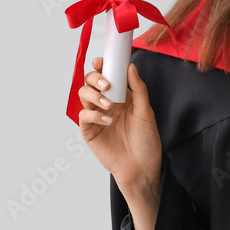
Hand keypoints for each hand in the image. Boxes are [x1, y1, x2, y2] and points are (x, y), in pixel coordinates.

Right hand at [77, 58, 162, 195]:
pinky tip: (108, 120)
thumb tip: (130, 67)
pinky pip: (84, 116)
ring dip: (94, 95)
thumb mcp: (146, 111)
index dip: (101, 66)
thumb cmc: (146, 140)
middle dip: (94, 78)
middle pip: (90, 82)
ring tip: (110, 105)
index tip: (102, 61)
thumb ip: (138, 89)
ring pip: (83, 95)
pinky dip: (94, 114)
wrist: (142, 167)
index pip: (106, 76)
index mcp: (120, 96)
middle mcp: (106, 104)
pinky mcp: (89, 131)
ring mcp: (96, 117)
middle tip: (106, 84)